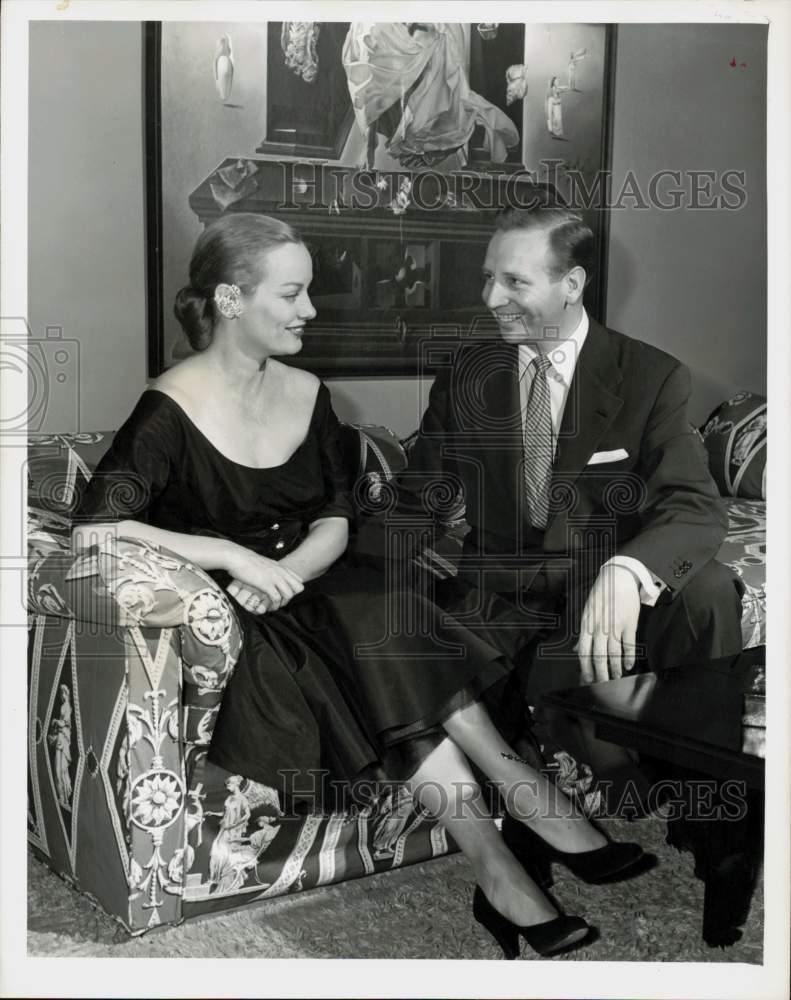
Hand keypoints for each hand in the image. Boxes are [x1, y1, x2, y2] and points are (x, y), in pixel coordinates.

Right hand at [225, 549, 303, 611]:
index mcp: (281, 567)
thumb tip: (271, 575)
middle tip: (282, 600)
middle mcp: (280, 572)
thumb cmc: (247, 560)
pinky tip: (268, 606)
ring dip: (282, 602)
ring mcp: (274, 578)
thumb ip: (272, 569)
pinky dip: (273, 605)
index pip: (299, 580)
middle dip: (292, 596)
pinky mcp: (265, 584)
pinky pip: (276, 599)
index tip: (284, 592)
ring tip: (274, 605)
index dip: (294, 588)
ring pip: (289, 595)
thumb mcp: (265, 563)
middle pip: (299, 588)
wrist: (237, 557)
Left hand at [577, 564, 640, 683]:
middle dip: (600, 673)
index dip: (585, 667)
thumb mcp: (587, 611)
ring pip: (614, 653)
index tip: (587, 679)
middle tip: (603, 685)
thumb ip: (583, 632)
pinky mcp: (630, 623)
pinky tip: (629, 666)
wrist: (619, 577)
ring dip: (615, 668)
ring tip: (616, 678)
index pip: (584, 650)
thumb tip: (578, 648)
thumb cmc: (601, 594)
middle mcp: (600, 626)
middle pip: (598, 655)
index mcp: (587, 623)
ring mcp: (615, 625)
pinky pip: (628, 645)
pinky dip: (628, 657)